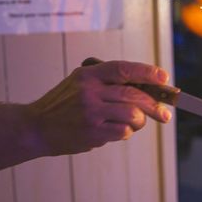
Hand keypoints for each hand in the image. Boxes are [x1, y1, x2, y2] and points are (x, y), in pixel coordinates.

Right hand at [25, 60, 172, 156]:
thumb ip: (108, 83)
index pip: (123, 69)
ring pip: (133, 115)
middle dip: (154, 106)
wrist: (37, 127)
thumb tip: (148, 90)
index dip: (147, 72)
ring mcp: (91, 112)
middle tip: (165, 114)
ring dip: (139, 122)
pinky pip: (124, 132)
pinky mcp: (93, 132)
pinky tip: (116, 131)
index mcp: (89, 75)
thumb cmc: (65, 106)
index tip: (163, 78)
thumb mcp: (81, 83)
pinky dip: (126, 133)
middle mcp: (90, 91)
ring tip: (132, 123)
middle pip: (134, 95)